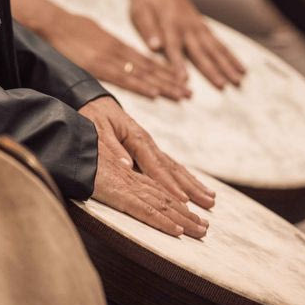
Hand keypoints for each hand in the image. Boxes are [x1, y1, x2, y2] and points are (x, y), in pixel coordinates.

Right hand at [12, 0, 189, 99]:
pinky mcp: (98, 66)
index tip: (181, 81)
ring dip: (164, 86)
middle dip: (171, 82)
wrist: (50, 21)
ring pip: (143, 75)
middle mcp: (118, 52)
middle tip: (189, 93)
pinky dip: (141, 86)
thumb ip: (105, 46)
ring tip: (182, 96)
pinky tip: (155, 93)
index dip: (165, 72)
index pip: (147, 61)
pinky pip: (123, 78)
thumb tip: (112, 54)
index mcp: (117, 45)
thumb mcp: (93, 33)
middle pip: (151, 69)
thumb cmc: (66, 29)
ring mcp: (110, 59)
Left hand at [79, 97, 215, 237]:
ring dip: (194, 185)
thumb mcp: (97, 130)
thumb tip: (127, 166)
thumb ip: (111, 148)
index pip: (156, 167)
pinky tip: (195, 187)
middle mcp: (149, 144)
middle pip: (173, 170)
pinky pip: (171, 166)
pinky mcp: (149, 150)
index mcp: (137, 139)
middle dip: (192, 189)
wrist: (94, 101)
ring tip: (211, 199)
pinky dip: (185, 178)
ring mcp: (151, 147)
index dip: (169, 185)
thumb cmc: (93, 116)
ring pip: (176, 169)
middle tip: (209, 203)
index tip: (182, 201)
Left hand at [129, 0, 245, 88]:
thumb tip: (154, 47)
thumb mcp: (139, 12)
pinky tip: (240, 66)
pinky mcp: (203, 26)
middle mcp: (187, 28)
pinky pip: (220, 43)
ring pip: (216, 48)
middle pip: (201, 52)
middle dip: (213, 70)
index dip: (179, 64)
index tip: (184, 80)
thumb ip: (148, 30)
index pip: (174, 48)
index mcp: (169, 26)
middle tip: (224, 85)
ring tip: (239, 79)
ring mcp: (198, 27)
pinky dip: (230, 55)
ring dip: (228, 64)